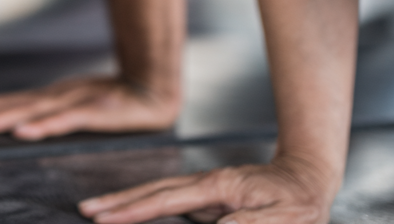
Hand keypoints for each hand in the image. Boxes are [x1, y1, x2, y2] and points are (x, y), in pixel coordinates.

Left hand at [0, 75, 178, 140]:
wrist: (153, 88)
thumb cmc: (111, 102)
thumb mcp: (73, 111)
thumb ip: (46, 119)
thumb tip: (13, 128)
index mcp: (46, 99)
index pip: (4, 105)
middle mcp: (54, 96)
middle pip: (8, 107)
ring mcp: (74, 101)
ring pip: (29, 113)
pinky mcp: (96, 111)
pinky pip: (66, 121)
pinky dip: (44, 126)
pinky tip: (25, 133)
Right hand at [78, 158, 333, 223]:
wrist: (307, 175)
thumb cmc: (299, 202)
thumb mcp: (285, 218)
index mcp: (218, 188)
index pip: (167, 200)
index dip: (135, 209)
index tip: (106, 216)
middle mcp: (204, 184)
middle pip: (153, 191)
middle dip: (119, 202)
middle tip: (86, 209)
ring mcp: (204, 189)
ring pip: (158, 194)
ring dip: (128, 202)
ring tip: (100, 209)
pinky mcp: (208, 197)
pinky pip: (169, 201)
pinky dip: (146, 204)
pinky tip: (134, 211)